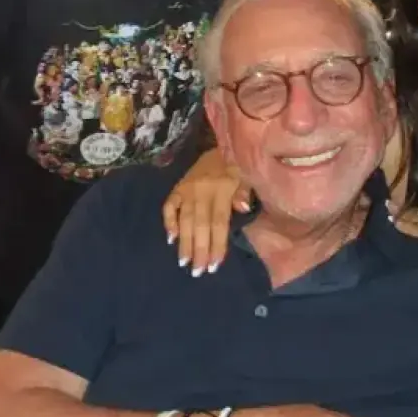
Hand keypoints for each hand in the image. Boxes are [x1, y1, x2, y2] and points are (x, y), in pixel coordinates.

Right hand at [161, 148, 251, 274]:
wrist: (223, 144)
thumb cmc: (239, 167)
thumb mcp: (248, 176)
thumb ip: (245, 191)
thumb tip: (244, 207)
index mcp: (223, 188)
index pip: (219, 221)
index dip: (217, 243)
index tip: (214, 265)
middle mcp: (204, 189)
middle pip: (201, 224)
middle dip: (199, 249)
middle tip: (197, 272)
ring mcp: (188, 188)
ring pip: (185, 218)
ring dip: (184, 241)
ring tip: (184, 262)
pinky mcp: (178, 186)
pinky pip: (169, 205)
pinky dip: (169, 221)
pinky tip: (170, 238)